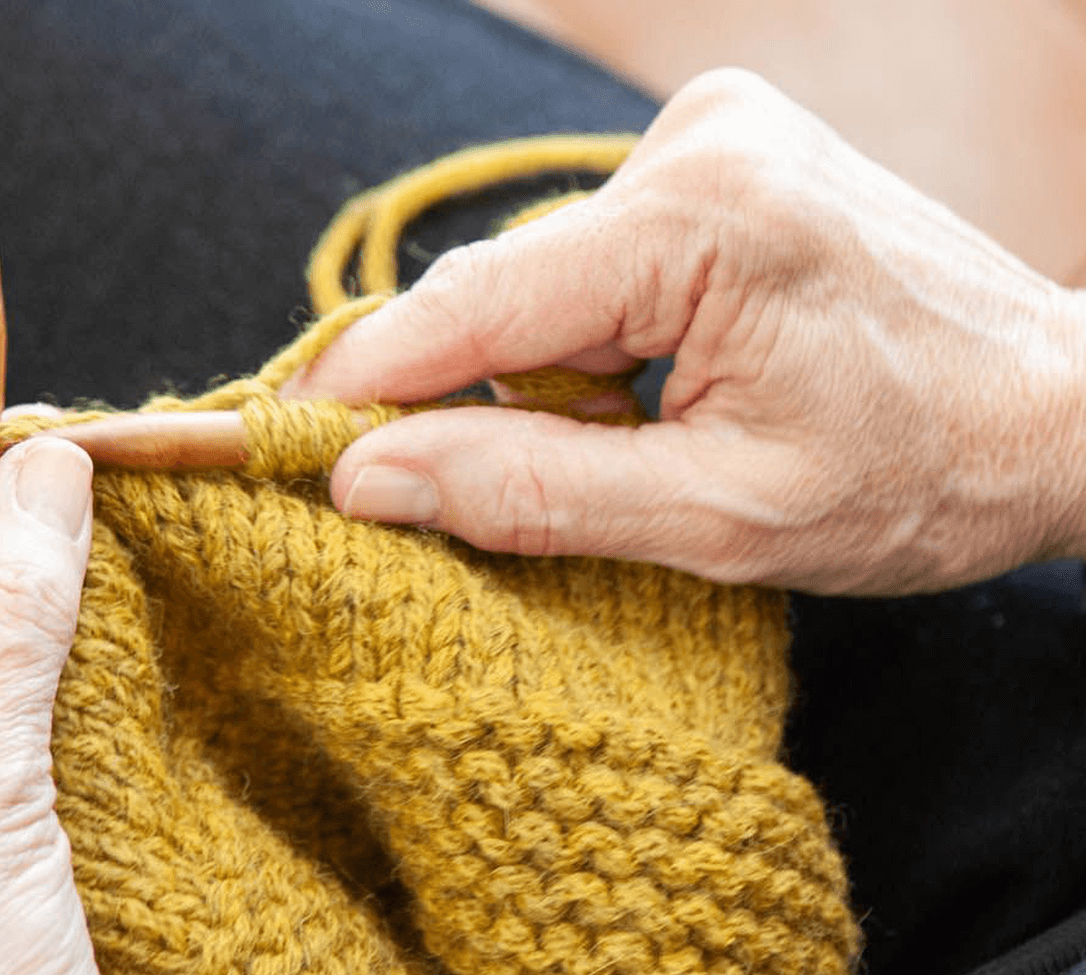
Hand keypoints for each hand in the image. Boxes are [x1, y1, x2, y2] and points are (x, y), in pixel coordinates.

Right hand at [286, 69, 1085, 593]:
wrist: (1056, 416)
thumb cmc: (918, 475)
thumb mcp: (718, 519)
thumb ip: (533, 494)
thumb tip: (369, 481)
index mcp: (705, 222)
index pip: (472, 309)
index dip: (363, 387)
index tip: (278, 451)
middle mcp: (699, 146)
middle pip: (500, 295)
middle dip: (452, 399)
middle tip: (428, 501)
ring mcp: (712, 142)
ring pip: (541, 286)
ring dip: (532, 383)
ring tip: (614, 461)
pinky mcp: (722, 164)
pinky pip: (591, 267)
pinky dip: (580, 350)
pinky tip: (635, 405)